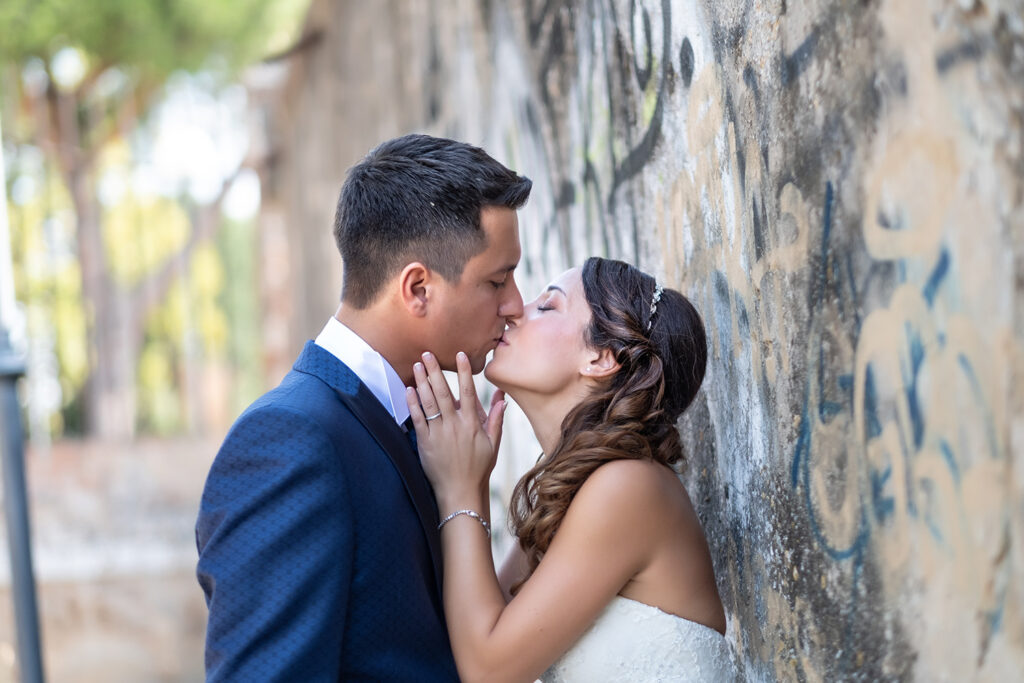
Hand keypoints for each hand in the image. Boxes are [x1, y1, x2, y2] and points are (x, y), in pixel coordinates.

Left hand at [406, 351, 505, 505]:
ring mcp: (438, 433)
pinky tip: (409, 389)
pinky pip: (418, 419)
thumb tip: (502, 398)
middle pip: (443, 392)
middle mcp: (454, 425)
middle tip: (427, 353)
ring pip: (428, 402)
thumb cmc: (478, 468)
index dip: (463, 372)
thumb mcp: (493, 443)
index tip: (459, 354)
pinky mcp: (425, 442)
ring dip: (422, 381)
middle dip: (435, 370)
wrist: (460, 491)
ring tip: (417, 365)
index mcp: (472, 424)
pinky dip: (412, 403)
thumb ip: (496, 418)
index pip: (467, 391)